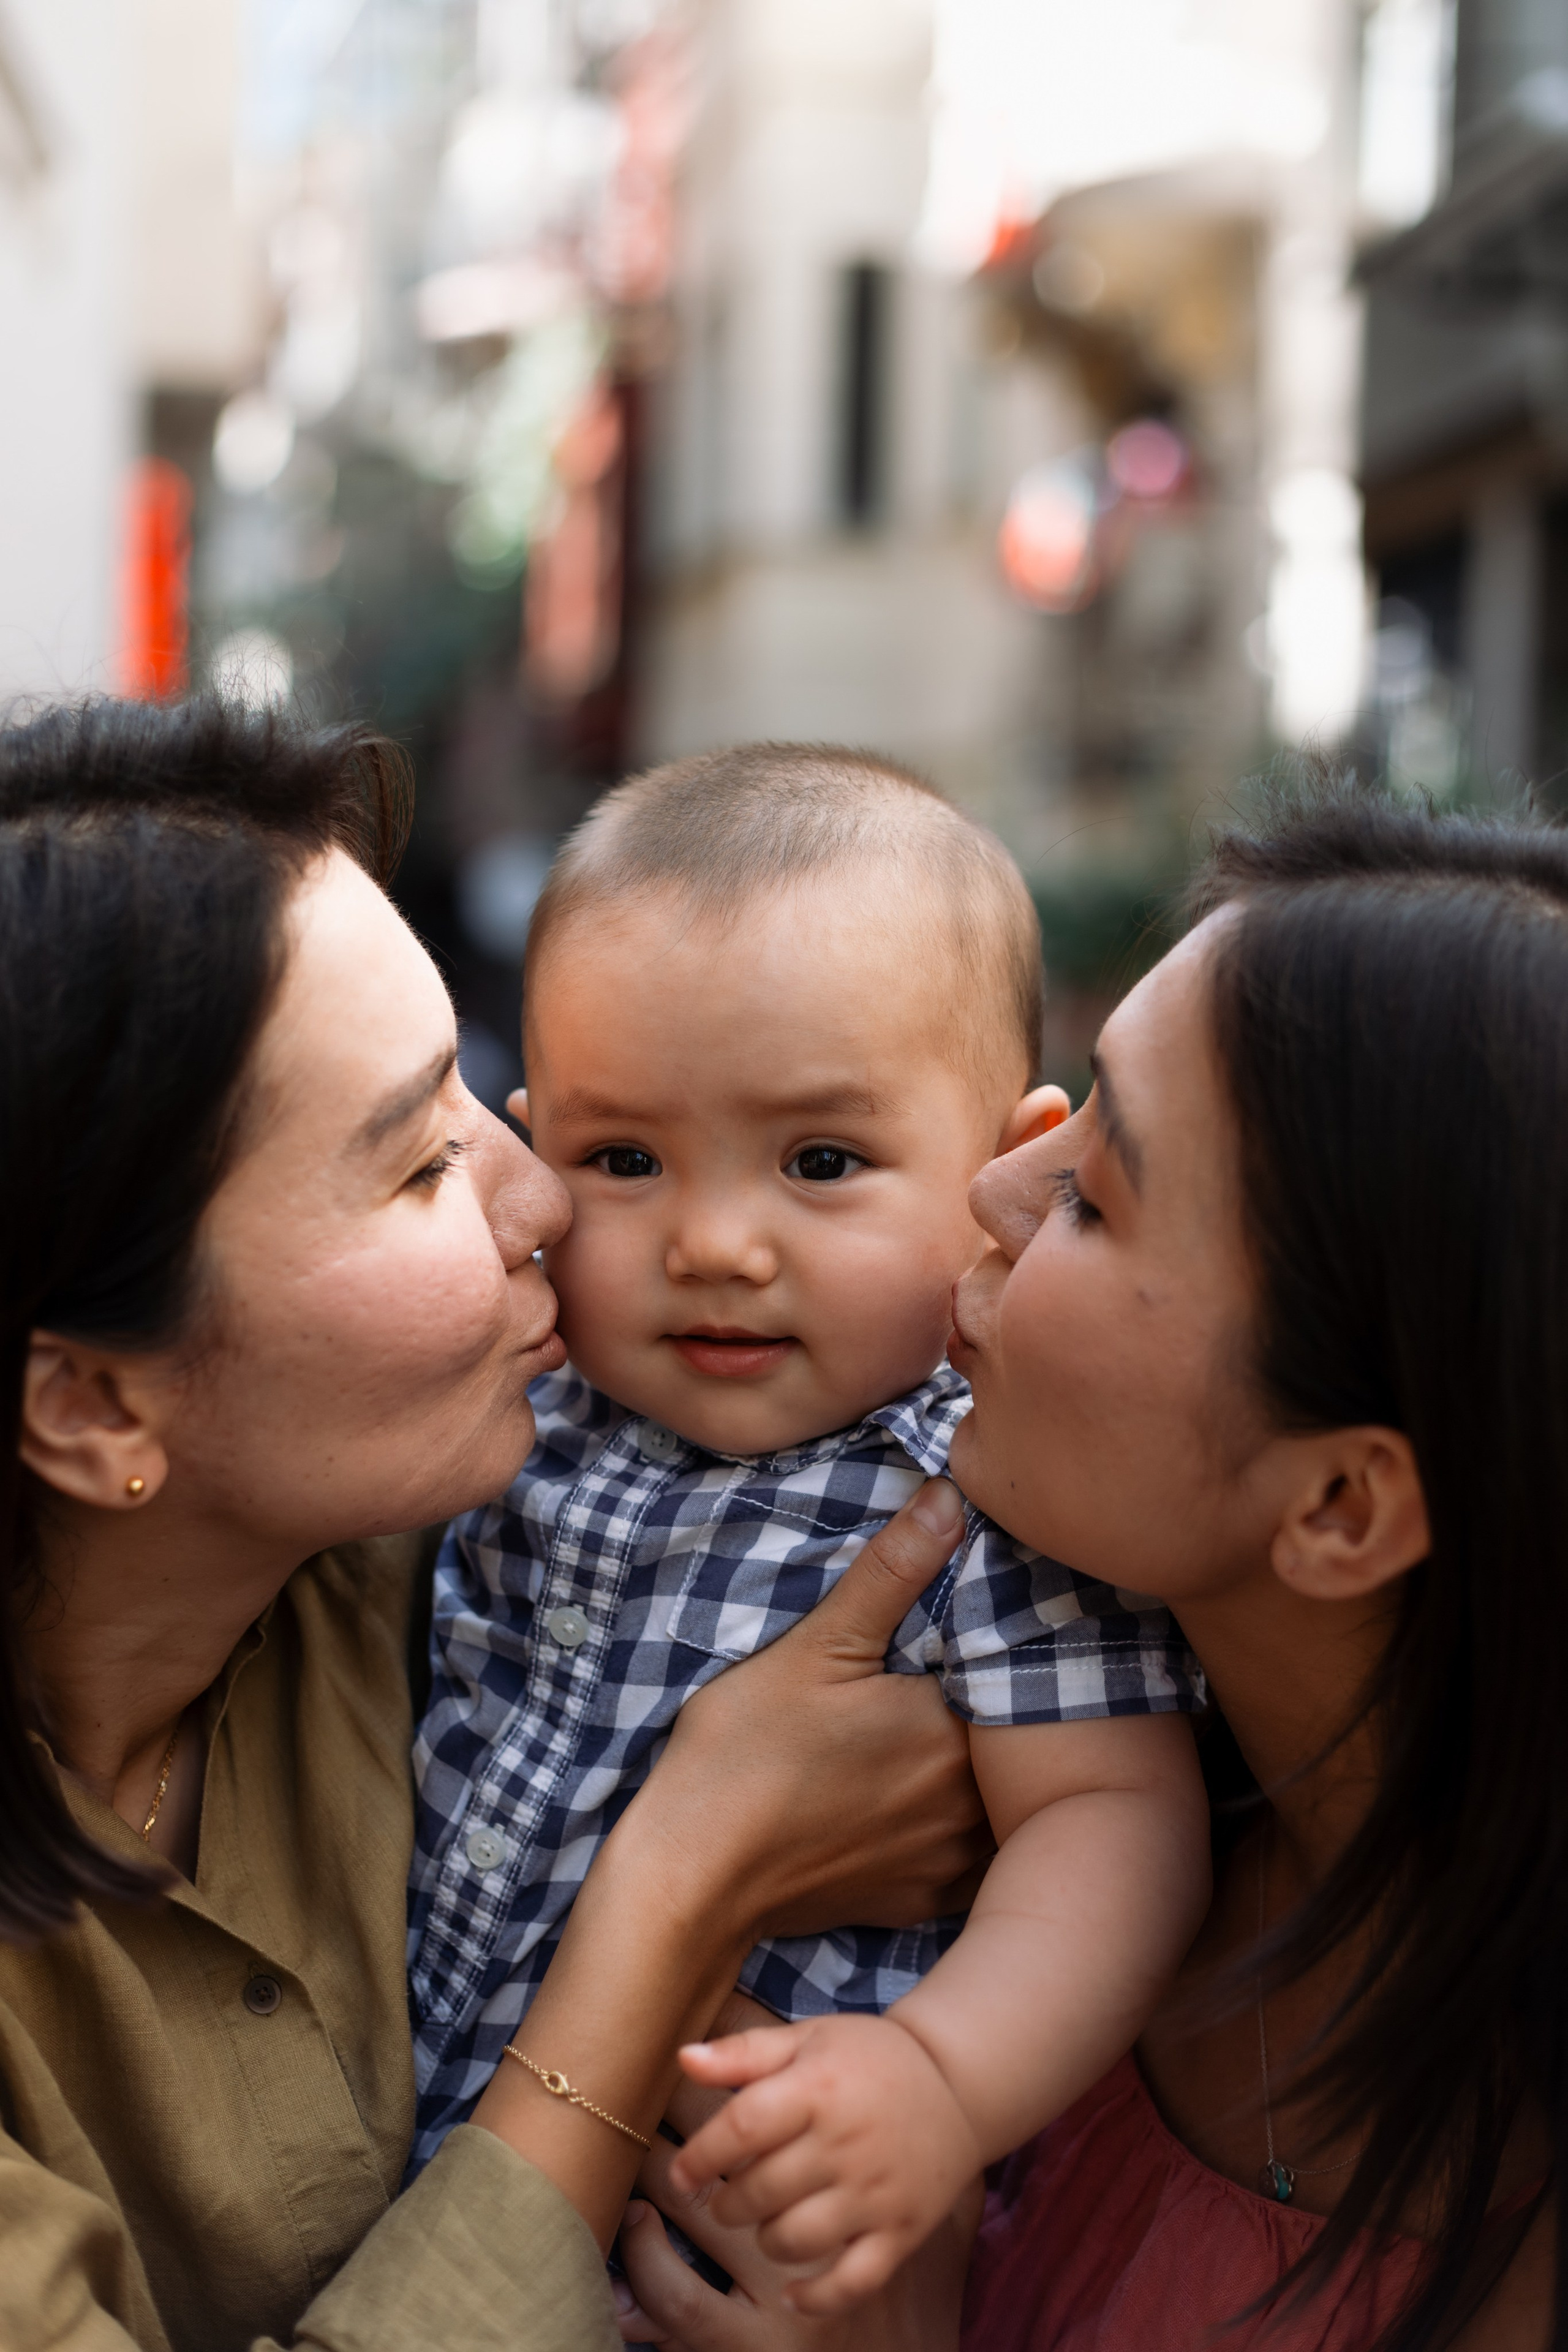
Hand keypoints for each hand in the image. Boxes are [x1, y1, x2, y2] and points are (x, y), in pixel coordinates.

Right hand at [624, 1479, 990, 1946]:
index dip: (994, 1644)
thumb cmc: (743, 1755)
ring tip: (938, 1735)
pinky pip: (969, 1858)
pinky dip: (957, 1828)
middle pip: (1008, 1742)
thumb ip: (892, 1571)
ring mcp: (946, 1860)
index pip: (1007, 1673)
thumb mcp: (814, 1647)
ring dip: (981, 1772)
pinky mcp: (918, 1899)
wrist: (692, 1878)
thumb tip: (952, 1498)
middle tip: (945, 1677)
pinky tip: (918, 1800)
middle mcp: (969, 1803)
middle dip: (991, 1709)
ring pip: (997, 1801)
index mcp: (952, 1731)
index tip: (968, 1628)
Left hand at [668, 2013, 982, 2311]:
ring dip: (765, 2239)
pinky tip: (793, 2292)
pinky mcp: (901, 2231)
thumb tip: (683, 2059)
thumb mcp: (807, 2038)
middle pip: (761, 2190)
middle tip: (725, 2200)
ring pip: (796, 2240)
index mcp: (818, 2088)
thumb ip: (744, 2052)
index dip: (700, 2157)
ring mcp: (876, 2193)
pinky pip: (853, 2282)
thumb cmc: (867, 2059)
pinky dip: (817, 2297)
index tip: (681, 2174)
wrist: (955, 2083)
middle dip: (727, 2203)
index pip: (741, 2127)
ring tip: (763, 2223)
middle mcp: (846, 2142)